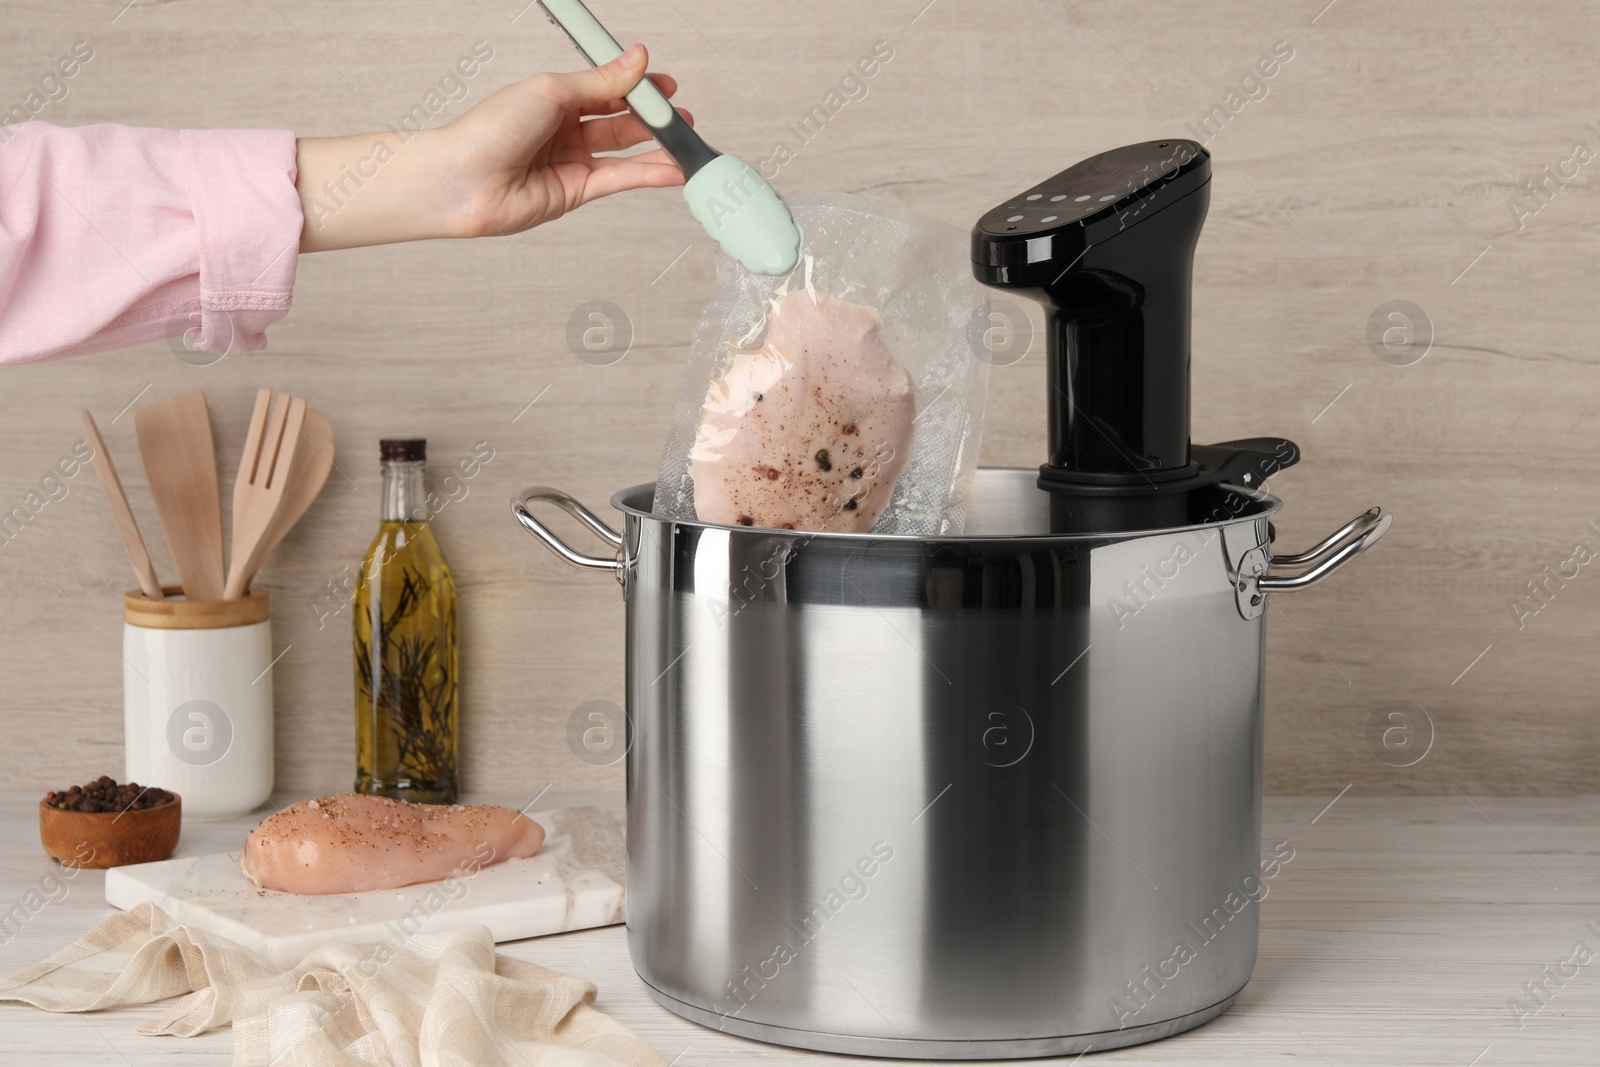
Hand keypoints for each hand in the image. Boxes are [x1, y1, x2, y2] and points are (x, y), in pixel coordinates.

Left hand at [296, 44, 689, 252]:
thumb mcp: (551, 91)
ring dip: (657, 147)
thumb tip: (636, 60)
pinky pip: (620, 179)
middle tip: (681, 113)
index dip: (637, 86)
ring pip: (624, 152)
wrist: (462, 180)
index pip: (606, 89)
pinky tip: (672, 168)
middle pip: (619, 120)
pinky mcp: (576, 192)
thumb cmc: (489, 130)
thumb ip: (600, 83)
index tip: (664, 83)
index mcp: (554, 98)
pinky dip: (648, 174)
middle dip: (652, 117)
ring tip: (687, 141)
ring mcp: (571, 162)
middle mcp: (564, 130)